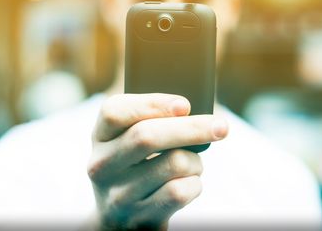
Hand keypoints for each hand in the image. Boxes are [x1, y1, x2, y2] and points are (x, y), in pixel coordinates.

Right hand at [87, 93, 227, 229]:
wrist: (119, 218)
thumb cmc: (135, 164)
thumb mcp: (129, 139)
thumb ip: (150, 119)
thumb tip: (189, 109)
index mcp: (100, 136)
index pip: (115, 111)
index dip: (152, 104)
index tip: (184, 105)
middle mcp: (102, 164)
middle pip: (147, 136)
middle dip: (192, 128)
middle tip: (221, 126)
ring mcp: (118, 194)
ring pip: (173, 163)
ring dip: (194, 160)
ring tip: (191, 162)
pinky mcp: (139, 218)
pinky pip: (180, 191)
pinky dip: (195, 183)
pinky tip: (188, 182)